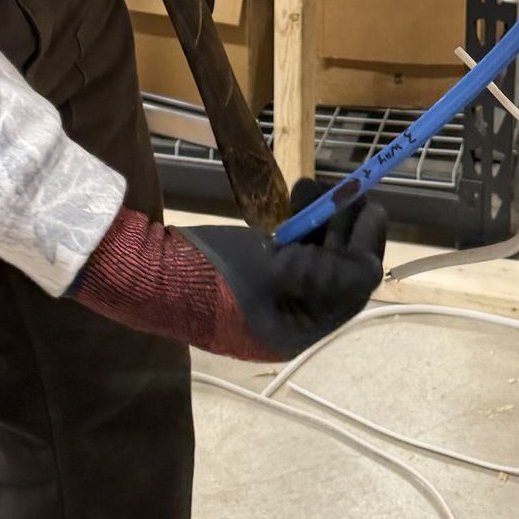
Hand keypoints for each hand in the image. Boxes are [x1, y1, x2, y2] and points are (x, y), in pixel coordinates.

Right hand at [74, 181, 387, 362]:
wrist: (147, 274)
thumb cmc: (209, 277)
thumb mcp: (271, 272)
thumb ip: (324, 272)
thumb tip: (369, 268)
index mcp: (296, 332)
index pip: (350, 293)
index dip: (364, 249)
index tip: (371, 209)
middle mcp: (291, 318)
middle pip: (338, 274)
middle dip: (348, 231)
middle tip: (356, 193)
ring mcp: (273, 297)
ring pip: (318, 258)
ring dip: (325, 221)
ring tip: (320, 187)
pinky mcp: (257, 276)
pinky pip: (294, 252)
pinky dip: (301, 225)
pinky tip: (299, 195)